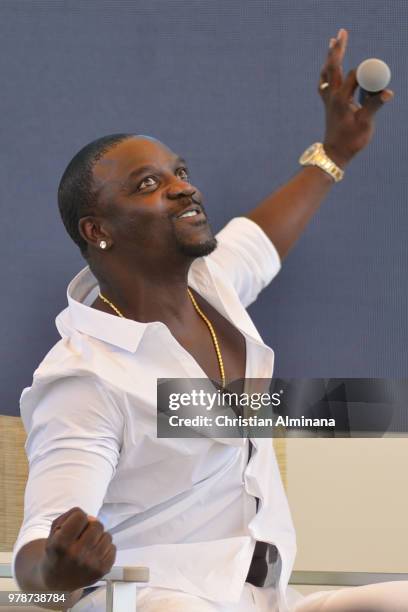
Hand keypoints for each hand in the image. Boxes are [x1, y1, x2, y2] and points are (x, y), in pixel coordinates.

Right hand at [41, 507, 115, 591]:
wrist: (56, 581)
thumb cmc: (56, 552)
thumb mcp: (53, 531)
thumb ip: (70, 516)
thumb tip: (91, 518)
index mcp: (61, 543)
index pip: (80, 516)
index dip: (77, 517)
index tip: (73, 526)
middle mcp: (76, 554)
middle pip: (97, 525)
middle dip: (91, 526)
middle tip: (83, 535)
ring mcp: (91, 564)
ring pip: (107, 536)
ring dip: (99, 538)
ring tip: (89, 546)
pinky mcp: (102, 570)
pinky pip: (113, 548)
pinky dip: (105, 549)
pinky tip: (94, 554)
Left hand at [319, 28, 393, 167]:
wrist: (334, 154)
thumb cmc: (351, 140)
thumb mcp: (365, 124)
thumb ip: (375, 106)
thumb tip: (388, 93)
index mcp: (340, 99)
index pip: (353, 76)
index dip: (366, 74)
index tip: (377, 83)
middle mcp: (332, 96)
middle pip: (333, 67)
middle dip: (338, 49)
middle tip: (341, 32)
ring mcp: (328, 99)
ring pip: (327, 73)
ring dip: (331, 57)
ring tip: (333, 41)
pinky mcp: (328, 104)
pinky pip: (324, 83)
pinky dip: (326, 72)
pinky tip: (327, 67)